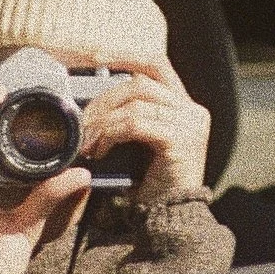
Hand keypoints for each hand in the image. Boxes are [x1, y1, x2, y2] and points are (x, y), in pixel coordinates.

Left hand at [81, 54, 212, 204]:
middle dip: (105, 98)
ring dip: (104, 121)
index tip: (96, 57)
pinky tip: (100, 151)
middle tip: (82, 122)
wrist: (168, 218)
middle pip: (141, 82)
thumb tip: (91, 100)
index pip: (156, 64)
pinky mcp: (180, 140)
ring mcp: (190, 124)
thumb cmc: (149, 183)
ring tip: (88, 143)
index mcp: (185, 106)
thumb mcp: (140, 142)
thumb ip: (129, 115)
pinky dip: (111, 134)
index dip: (126, 55)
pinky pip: (136, 124)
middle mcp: (193, 110)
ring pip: (136, 102)